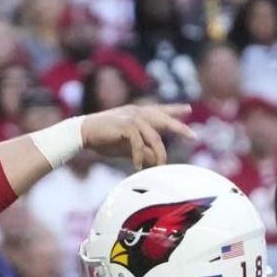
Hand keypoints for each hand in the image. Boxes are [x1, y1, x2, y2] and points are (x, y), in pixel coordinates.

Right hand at [78, 104, 194, 169]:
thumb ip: (143, 151)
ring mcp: (132, 117)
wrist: (83, 133)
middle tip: (193, 136)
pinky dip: (139, 156)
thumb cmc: (104, 139)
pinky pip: (139, 143)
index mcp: (138, 113)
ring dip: (158, 154)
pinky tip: (136, 165)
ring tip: (159, 166)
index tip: (188, 109)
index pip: (161, 110)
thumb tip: (157, 161)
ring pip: (154, 137)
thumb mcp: (127, 147)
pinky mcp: (126, 125)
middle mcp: (138, 112)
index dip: (175, 110)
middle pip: (164, 120)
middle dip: (179, 128)